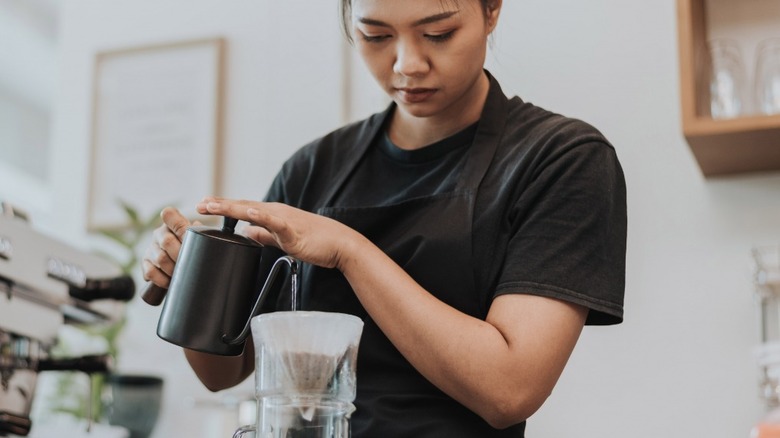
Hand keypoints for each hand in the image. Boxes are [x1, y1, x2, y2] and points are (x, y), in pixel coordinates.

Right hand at [142, 207, 198, 287]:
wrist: (181, 269)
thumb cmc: (194, 250)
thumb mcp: (198, 240)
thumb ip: (201, 233)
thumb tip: (202, 229)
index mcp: (172, 224)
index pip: (169, 214)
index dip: (176, 222)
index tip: (187, 233)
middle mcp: (159, 234)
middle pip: (167, 241)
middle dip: (180, 255)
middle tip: (190, 263)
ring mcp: (151, 248)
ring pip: (160, 258)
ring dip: (173, 269)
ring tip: (183, 274)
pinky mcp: (145, 263)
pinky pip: (150, 272)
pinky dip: (162, 279)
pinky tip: (170, 282)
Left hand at [196, 197, 358, 269]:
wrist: (340, 244)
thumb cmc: (316, 242)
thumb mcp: (283, 238)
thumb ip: (264, 234)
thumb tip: (246, 233)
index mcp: (273, 215)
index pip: (242, 209)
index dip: (222, 207)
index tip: (203, 206)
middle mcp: (275, 212)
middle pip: (242, 207)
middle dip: (219, 205)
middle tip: (198, 204)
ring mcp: (283, 219)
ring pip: (252, 211)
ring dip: (230, 207)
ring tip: (211, 206)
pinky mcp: (292, 230)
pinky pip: (273, 222)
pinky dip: (260, 217)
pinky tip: (247, 214)